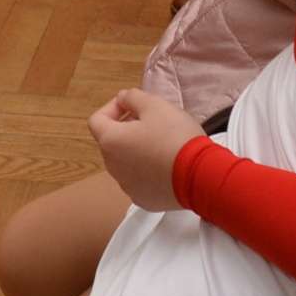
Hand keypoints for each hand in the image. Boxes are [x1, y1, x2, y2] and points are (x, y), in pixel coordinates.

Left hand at [88, 88, 202, 211]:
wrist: (199, 175)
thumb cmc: (175, 136)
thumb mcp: (155, 105)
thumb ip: (133, 97)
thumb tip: (123, 98)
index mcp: (110, 141)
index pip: (96, 120)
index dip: (112, 108)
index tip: (131, 105)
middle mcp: (112, 166)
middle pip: (111, 142)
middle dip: (126, 128)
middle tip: (150, 121)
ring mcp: (127, 186)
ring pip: (125, 162)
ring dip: (136, 150)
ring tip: (162, 143)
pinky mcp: (143, 199)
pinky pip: (139, 180)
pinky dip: (148, 171)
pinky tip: (167, 165)